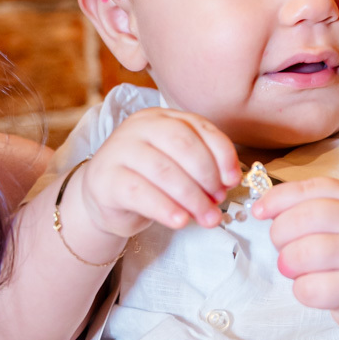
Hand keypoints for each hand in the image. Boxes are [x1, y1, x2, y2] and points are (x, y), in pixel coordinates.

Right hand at [78, 108, 240, 239]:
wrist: (106, 197)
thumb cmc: (150, 180)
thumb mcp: (179, 166)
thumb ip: (204, 167)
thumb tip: (228, 181)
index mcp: (162, 117)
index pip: (199, 127)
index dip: (222, 154)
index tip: (233, 180)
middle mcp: (140, 127)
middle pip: (182, 145)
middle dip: (207, 176)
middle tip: (218, 202)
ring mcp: (119, 149)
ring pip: (164, 170)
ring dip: (192, 197)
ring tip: (208, 218)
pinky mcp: (105, 178)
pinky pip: (140, 193)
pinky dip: (165, 208)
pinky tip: (181, 221)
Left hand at [252, 178, 338, 330]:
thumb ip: (316, 206)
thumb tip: (263, 206)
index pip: (309, 189)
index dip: (276, 199)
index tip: (259, 211)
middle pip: (299, 220)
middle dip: (279, 236)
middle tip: (285, 248)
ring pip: (299, 255)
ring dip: (289, 265)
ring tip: (300, 270)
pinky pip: (309, 288)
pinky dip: (303, 290)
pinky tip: (317, 288)